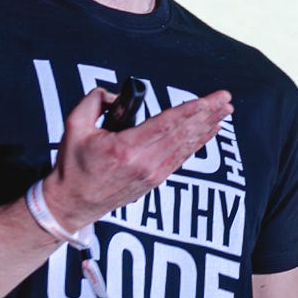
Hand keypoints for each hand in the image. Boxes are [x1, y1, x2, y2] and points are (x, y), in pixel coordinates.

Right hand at [42, 87, 231, 235]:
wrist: (72, 203)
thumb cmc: (73, 165)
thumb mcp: (74, 126)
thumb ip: (95, 101)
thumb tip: (118, 94)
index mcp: (124, 149)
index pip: (166, 125)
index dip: (191, 111)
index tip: (210, 100)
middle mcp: (143, 163)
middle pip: (182, 134)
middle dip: (207, 114)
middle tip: (226, 99)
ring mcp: (151, 174)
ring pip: (185, 146)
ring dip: (207, 127)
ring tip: (225, 111)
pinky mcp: (154, 180)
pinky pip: (181, 157)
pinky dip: (197, 142)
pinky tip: (209, 131)